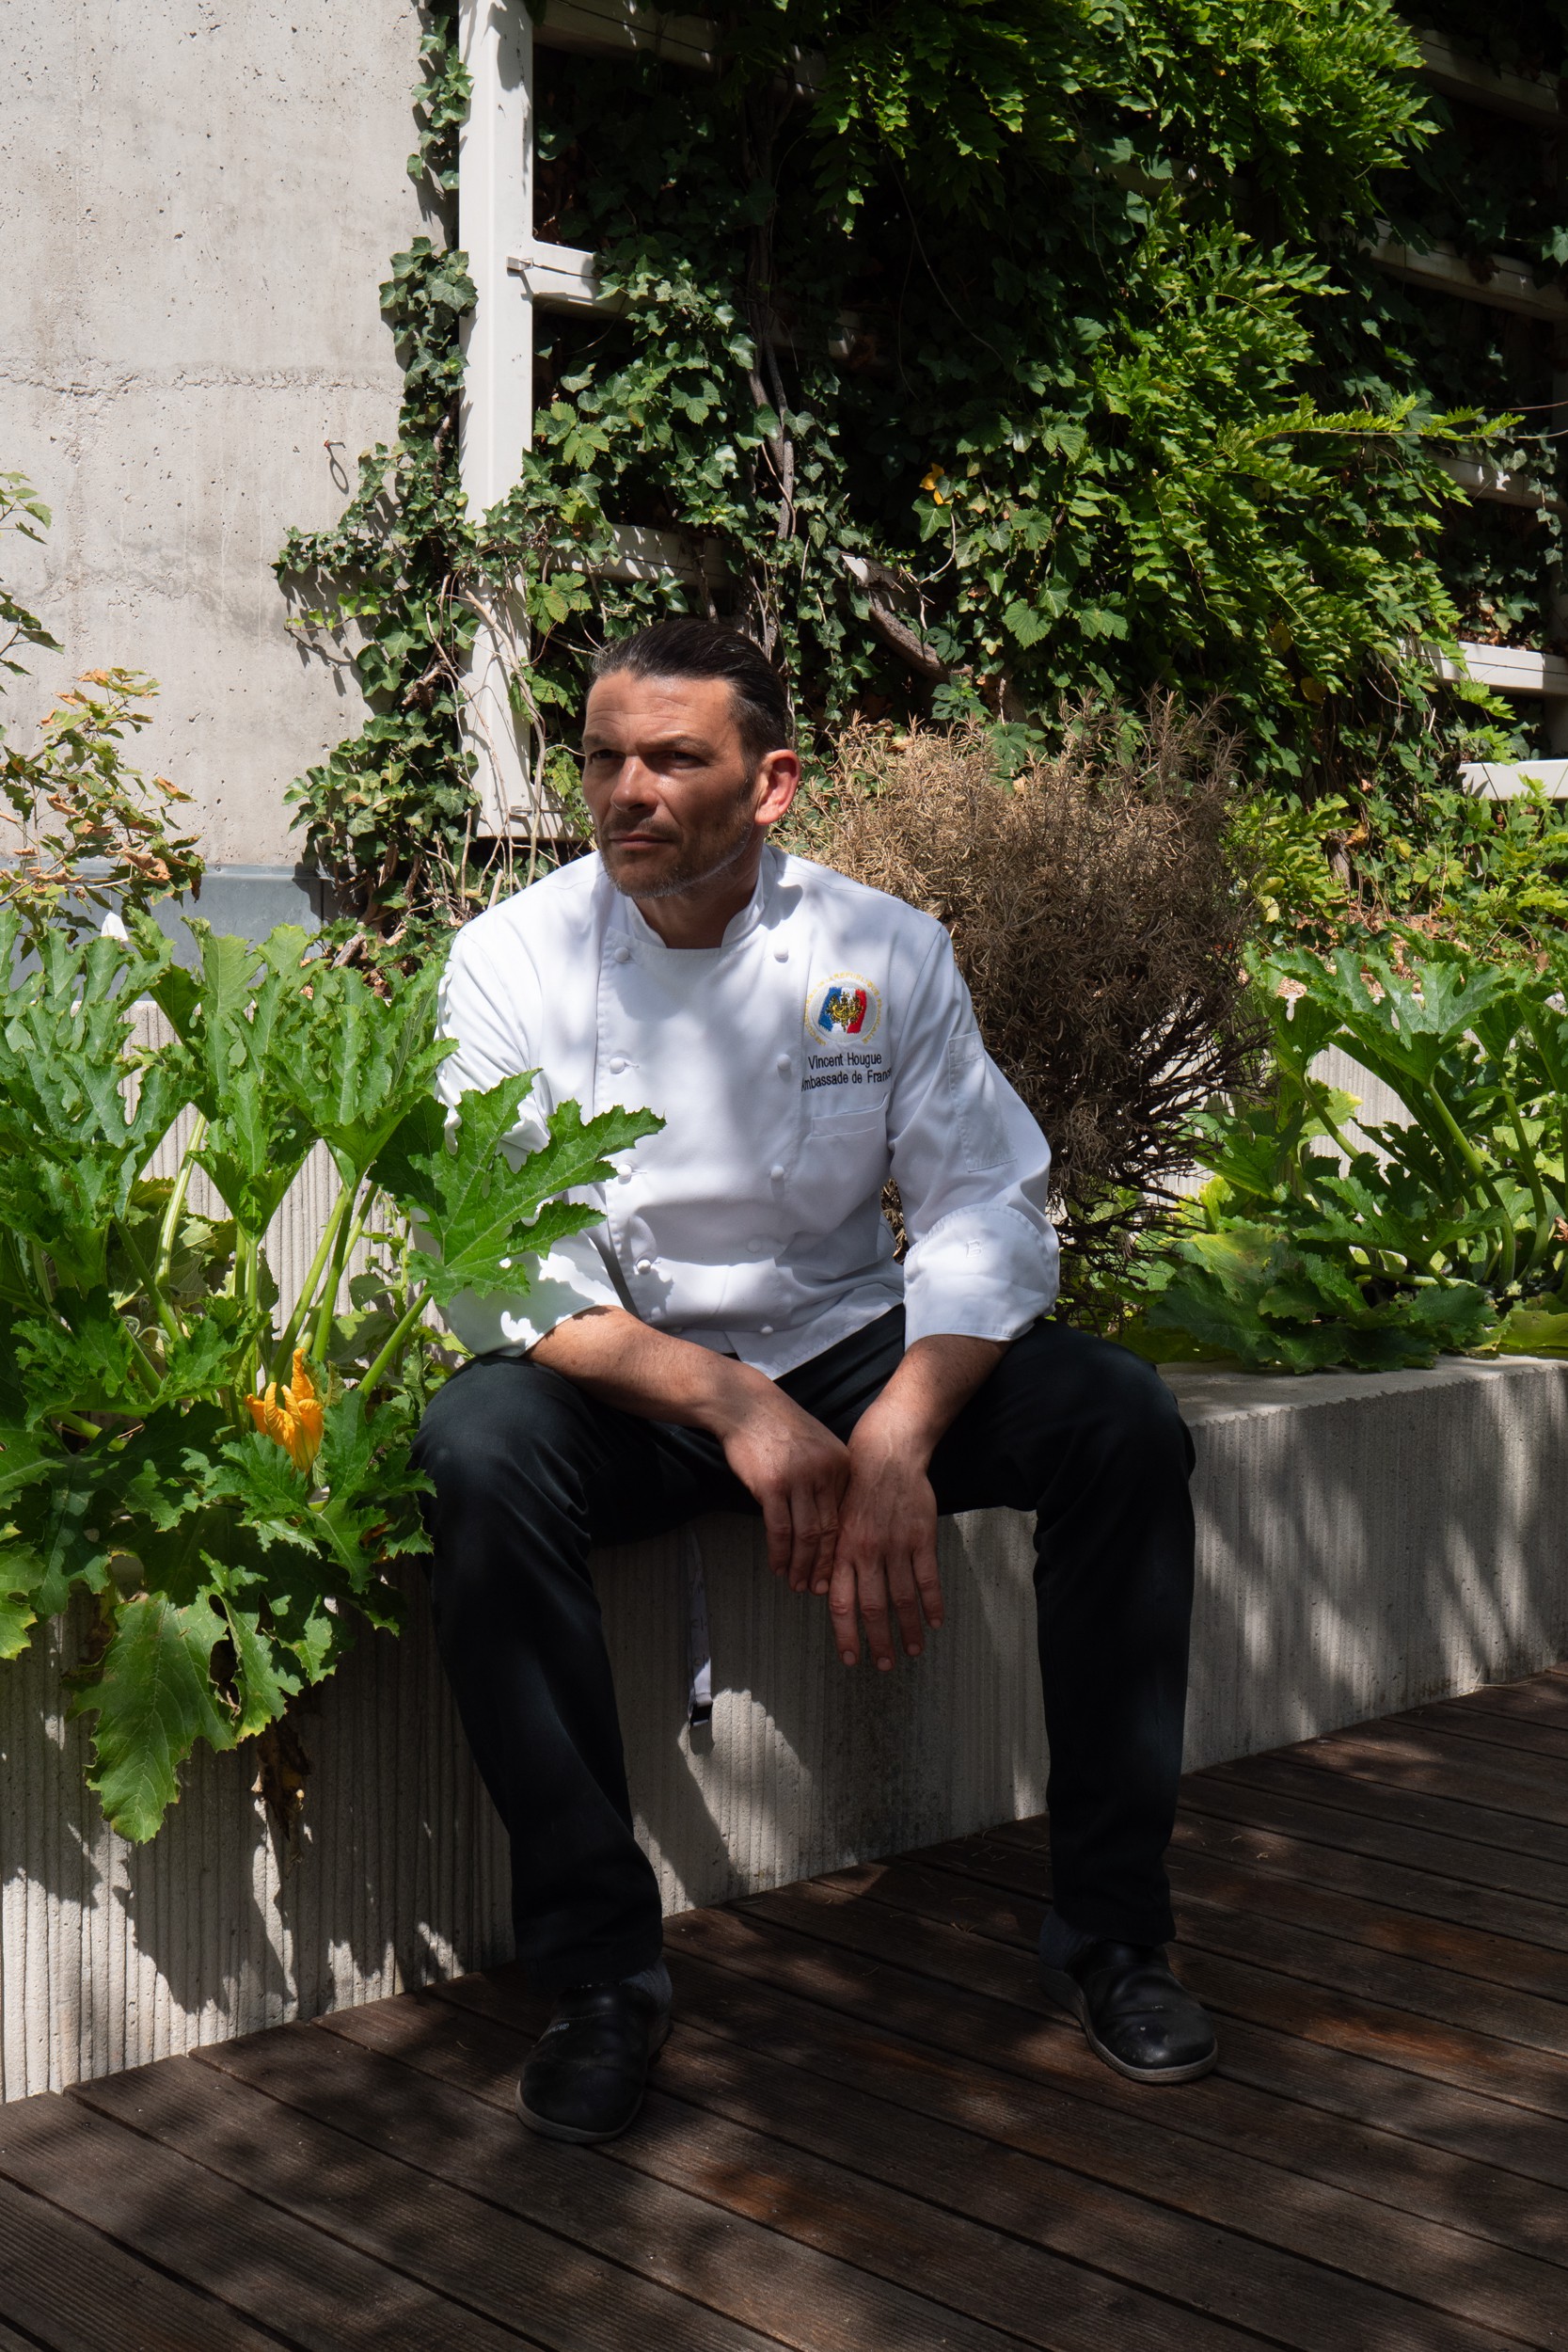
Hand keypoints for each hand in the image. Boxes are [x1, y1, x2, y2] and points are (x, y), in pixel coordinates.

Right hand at [715, 1383, 851, 1596]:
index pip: (845, 1518)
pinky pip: (779, 1530)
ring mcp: (799, 1479)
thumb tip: (828, 1527)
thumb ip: (826, 1482)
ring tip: (795, 1584)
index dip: (839, 1552)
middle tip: (816, 1589)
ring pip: (805, 1536)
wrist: (746, 1405)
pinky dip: (779, 1553)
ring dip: (800, 1566)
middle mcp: (825, 1473)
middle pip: (829, 1532)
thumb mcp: (816, 1448)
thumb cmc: (779, 1429)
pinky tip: (777, 1567)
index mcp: (841, 1465)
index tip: (834, 1574)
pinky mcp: (772, 1485)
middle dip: (822, 1566)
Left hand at [821, 1420, 942, 1671]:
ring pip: (902, 1598)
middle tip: (885, 1665)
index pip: (841, 1603)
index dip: (845, 1633)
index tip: (851, 1658)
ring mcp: (896, 1546)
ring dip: (908, 1629)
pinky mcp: (921, 1538)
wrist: (885, 1456)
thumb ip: (834, 1559)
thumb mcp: (836, 1523)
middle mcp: (867, 1553)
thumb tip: (821, 1594)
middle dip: (878, 1641)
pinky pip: (928, 1578)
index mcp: (843, 1551)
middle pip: (873, 1607)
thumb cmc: (858, 1491)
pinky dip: (932, 1603)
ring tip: (912, 1651)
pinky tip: (935, 1622)